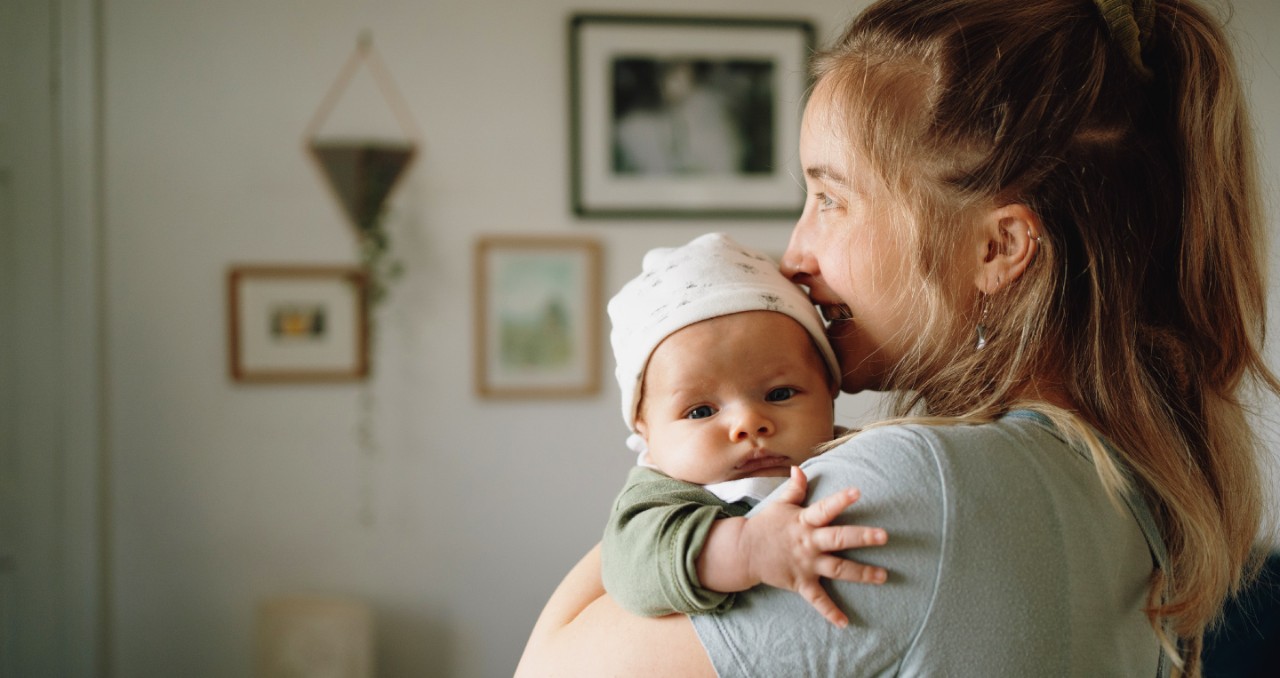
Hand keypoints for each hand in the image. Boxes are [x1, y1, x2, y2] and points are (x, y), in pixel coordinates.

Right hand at [741, 466, 886, 626]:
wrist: (744, 551)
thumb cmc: (766, 525)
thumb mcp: (779, 504)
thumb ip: (794, 488)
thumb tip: (799, 469)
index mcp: (804, 521)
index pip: (825, 508)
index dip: (841, 500)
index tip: (858, 492)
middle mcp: (808, 543)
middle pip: (837, 539)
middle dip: (861, 537)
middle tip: (884, 536)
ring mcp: (806, 564)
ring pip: (837, 569)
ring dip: (861, 573)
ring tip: (882, 576)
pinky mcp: (801, 583)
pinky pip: (817, 600)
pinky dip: (830, 612)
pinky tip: (845, 623)